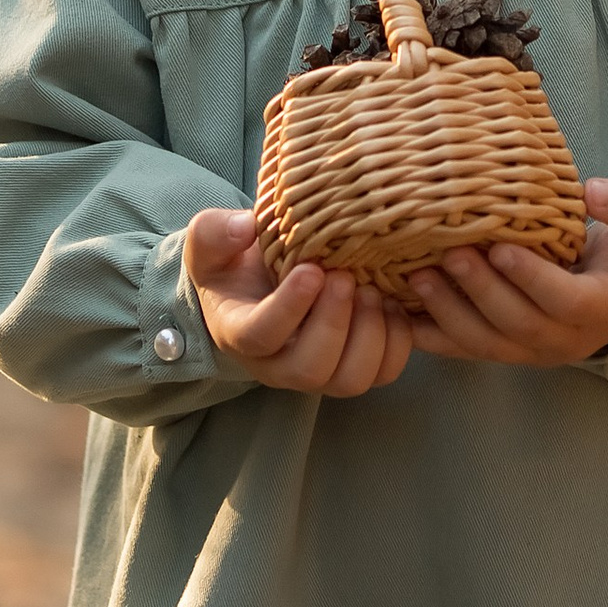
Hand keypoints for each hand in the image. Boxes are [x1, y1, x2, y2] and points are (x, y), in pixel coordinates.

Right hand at [183, 208, 413, 396]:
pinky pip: (383, 372)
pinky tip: (390, 300)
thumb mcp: (211, 241)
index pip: (261, 336)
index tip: (311, 270)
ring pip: (350, 380)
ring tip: (370, 289)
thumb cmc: (234, 262)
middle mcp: (279, 365)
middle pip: (310, 369)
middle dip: (334, 323)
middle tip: (345, 278)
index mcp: (240, 333)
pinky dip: (396, 340)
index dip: (290, 308)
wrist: (259, 283)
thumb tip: (244, 226)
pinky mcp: (354, 368)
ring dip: (369, 335)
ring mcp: (320, 373)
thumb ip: (216, 233)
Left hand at [403, 176, 607, 368]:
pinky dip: (429, 334)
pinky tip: (396, 310)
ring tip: (417, 276)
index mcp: (601, 309)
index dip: (532, 279)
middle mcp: (563, 340)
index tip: (502, 248)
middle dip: (481, 292)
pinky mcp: (503, 348)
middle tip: (450, 255)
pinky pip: (463, 348)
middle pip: (518, 325)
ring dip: (448, 313)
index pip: (564, 302)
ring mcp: (530, 350)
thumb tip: (593, 192)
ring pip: (486, 344)